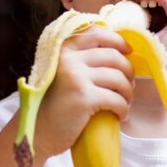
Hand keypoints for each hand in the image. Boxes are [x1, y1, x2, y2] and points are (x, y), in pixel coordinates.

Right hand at [34, 26, 133, 157]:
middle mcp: (68, 59)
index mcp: (62, 50)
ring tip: (125, 102)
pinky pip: (117, 99)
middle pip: (113, 56)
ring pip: (118, 78)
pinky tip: (121, 115)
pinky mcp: (84, 98)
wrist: (37, 132)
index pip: (96, 34)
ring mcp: (76, 77)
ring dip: (128, 92)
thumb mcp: (59, 74)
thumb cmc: (51, 106)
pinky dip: (124, 109)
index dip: (117, 40)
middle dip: (128, 71)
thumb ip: (77, 61)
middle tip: (129, 85)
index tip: (128, 51)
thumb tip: (116, 53)